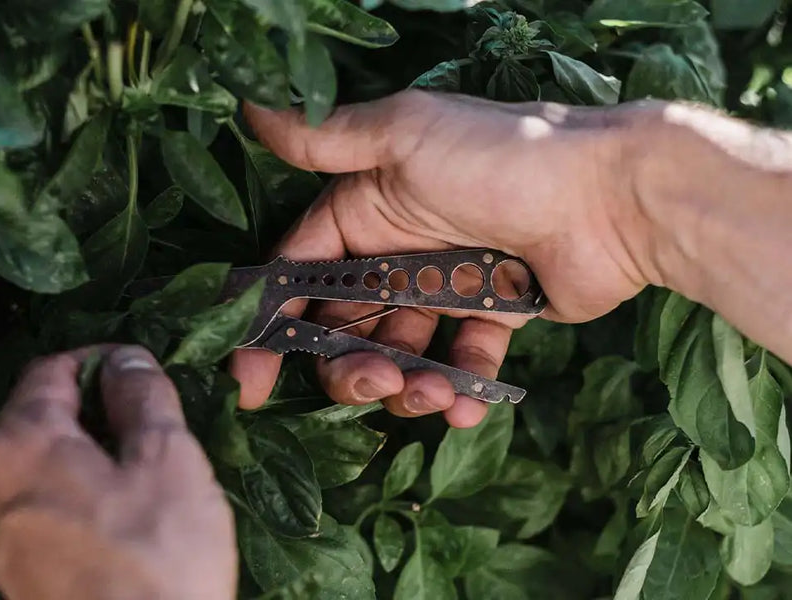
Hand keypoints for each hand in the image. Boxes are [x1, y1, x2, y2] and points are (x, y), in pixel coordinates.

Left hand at [0, 345, 235, 599]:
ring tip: (136, 466)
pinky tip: (114, 512)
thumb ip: (142, 395)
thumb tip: (124, 358)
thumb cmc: (159, 551)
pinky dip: (72, 493)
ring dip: (83, 454)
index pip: (51, 371)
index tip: (141, 368)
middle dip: (92, 409)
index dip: (100, 360)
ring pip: (38, 467)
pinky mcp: (11, 574)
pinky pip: (38, 509)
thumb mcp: (167, 456)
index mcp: (21, 444)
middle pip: (39, 419)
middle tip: (149, 420)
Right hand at [231, 90, 658, 427]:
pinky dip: (460, 392)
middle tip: (373, 381)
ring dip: (402, 386)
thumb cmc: (503, 158)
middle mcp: (396, 252)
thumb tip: (254, 107)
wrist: (614, 194)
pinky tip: (465, 407)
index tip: (249, 383)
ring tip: (428, 392)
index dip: (269, 330)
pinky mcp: (492, 317)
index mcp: (365, 211)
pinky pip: (462, 365)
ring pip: (398, 355)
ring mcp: (444, 288)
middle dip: (345, 367)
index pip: (298, 279)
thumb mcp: (406, 135)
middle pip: (343, 331)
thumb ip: (329, 140)